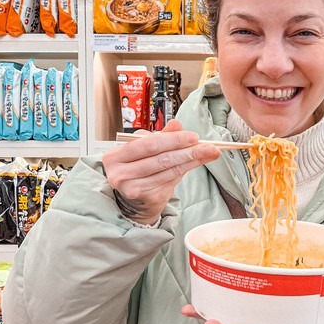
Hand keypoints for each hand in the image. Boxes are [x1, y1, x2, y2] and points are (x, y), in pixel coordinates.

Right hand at [103, 120, 219, 225]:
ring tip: (208, 153)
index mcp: (114, 157)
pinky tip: (196, 163)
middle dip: (187, 151)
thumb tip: (177, 124)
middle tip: (208, 146)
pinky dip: (186, 170)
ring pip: (169, 171)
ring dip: (192, 161)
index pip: (148, 144)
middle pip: (160, 159)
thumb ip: (160, 136)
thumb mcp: (144, 149)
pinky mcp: (147, 198)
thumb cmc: (137, 168)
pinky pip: (171, 181)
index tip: (193, 136)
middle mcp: (120, 174)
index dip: (173, 139)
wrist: (132, 198)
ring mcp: (133, 189)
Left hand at [181, 305, 323, 323]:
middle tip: (209, 323)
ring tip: (191, 311)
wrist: (321, 312)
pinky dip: (212, 300)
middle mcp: (268, 323)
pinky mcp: (251, 301)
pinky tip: (196, 297)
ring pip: (232, 319)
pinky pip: (229, 302)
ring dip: (210, 315)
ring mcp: (257, 313)